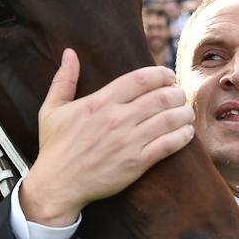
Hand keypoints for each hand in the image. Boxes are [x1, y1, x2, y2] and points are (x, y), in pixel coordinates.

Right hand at [19, 49, 194, 226]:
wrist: (57, 185)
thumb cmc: (55, 146)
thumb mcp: (52, 109)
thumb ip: (63, 79)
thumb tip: (69, 53)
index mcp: (100, 102)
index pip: (141, 79)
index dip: (161, 74)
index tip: (169, 76)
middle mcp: (117, 119)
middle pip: (161, 97)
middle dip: (177, 93)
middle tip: (179, 94)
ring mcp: (128, 142)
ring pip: (169, 119)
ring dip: (184, 113)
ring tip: (186, 112)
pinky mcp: (136, 163)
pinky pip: (168, 145)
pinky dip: (182, 136)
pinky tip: (187, 132)